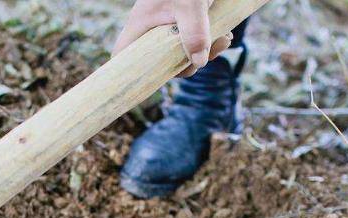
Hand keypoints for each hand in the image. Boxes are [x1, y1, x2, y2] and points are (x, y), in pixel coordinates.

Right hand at [112, 0, 232, 76]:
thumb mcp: (191, 3)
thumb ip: (193, 32)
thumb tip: (198, 62)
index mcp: (142, 23)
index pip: (123, 56)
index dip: (130, 73)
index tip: (153, 80)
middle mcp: (153, 27)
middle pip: (159, 62)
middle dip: (184, 65)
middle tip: (206, 54)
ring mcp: (172, 25)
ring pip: (181, 53)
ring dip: (204, 53)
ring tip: (223, 39)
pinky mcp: (189, 23)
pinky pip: (196, 42)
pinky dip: (210, 43)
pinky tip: (225, 34)